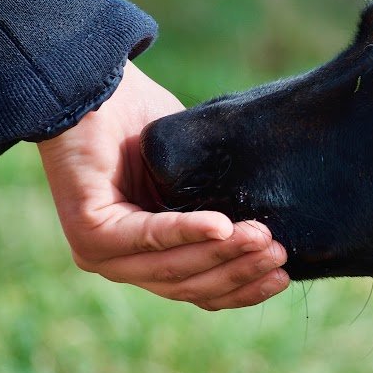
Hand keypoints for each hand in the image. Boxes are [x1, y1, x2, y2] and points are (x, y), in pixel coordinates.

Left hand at [37, 60, 288, 309]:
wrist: (92, 83)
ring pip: (173, 267)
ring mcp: (101, 253)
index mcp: (144, 256)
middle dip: (240, 272)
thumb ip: (212, 206)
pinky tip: (222, 226)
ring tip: (263, 237)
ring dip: (223, 254)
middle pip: (189, 285)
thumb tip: (262, 228)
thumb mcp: (187, 175)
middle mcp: (121, 263)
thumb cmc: (140, 121)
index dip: (241, 288)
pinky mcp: (90, 230)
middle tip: (281, 254)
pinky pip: (149, 235)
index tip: (283, 276)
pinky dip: (189, 231)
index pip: (198, 289)